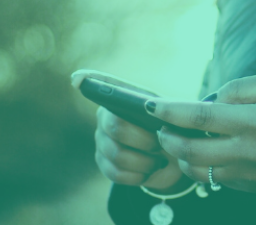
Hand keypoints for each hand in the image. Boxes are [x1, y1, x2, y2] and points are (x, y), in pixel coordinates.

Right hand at [71, 70, 186, 191]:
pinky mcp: (104, 163)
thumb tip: (152, 108)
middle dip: (142, 139)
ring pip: (116, 154)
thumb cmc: (174, 130)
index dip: (89, 80)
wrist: (177, 159)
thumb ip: (163, 109)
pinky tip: (148, 171)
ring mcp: (102, 140)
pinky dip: (137, 175)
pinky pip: (115, 173)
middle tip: (160, 142)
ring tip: (158, 160)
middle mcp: (107, 116)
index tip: (77, 79)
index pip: (104, 85)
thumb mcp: (175, 116)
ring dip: (144, 161)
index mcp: (124, 98)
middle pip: (116, 127)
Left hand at [148, 72, 255, 194]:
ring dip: (183, 157)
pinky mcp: (252, 189)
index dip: (170, 110)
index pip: (200, 116)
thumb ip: (243, 87)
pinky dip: (206, 166)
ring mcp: (249, 175)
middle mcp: (247, 153)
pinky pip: (218, 180)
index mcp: (254, 123)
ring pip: (198, 172)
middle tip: (163, 127)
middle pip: (189, 151)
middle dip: (168, 139)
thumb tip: (212, 98)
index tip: (151, 105)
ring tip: (183, 140)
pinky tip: (210, 152)